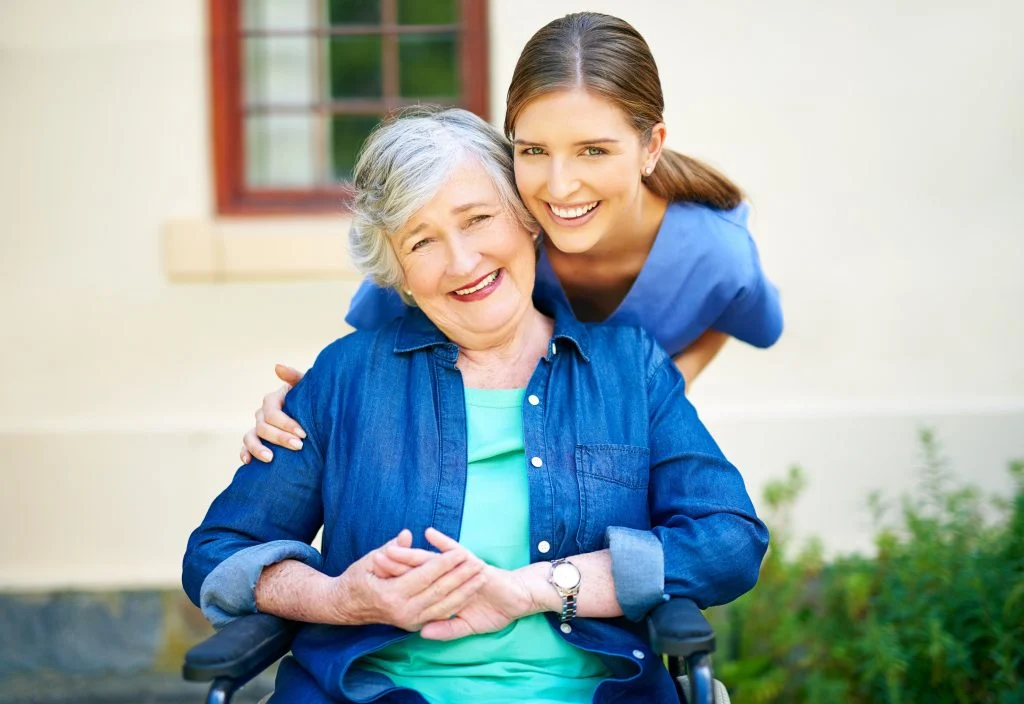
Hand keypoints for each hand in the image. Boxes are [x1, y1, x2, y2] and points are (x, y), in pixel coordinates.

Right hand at [241, 364, 304, 463]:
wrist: (312, 416)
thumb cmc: (310, 400)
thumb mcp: (306, 387)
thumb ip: (294, 376)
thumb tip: (276, 366)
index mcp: (273, 400)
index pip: (273, 412)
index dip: (286, 423)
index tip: (303, 434)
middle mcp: (262, 414)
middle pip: (263, 426)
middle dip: (280, 438)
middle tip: (298, 446)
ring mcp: (257, 427)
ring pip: (250, 437)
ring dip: (258, 448)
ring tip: (270, 458)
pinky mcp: (256, 441)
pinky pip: (245, 447)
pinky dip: (244, 453)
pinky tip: (249, 462)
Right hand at [331, 529, 487, 631]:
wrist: (345, 607)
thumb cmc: (357, 579)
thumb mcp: (370, 560)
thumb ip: (392, 548)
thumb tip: (408, 534)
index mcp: (391, 594)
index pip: (425, 576)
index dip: (445, 564)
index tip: (462, 552)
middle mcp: (402, 611)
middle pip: (439, 592)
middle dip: (462, 577)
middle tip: (479, 562)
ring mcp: (409, 621)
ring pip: (444, 606)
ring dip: (465, 591)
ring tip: (482, 576)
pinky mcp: (413, 625)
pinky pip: (440, 614)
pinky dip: (457, 603)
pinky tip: (470, 592)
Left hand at [374, 528, 538, 640]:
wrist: (519, 599)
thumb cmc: (494, 610)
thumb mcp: (467, 625)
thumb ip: (447, 628)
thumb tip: (423, 632)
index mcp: (443, 592)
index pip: (416, 588)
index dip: (397, 585)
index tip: (373, 584)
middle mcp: (447, 577)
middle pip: (416, 571)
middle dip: (395, 567)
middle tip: (371, 561)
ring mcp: (458, 568)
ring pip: (430, 560)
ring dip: (410, 554)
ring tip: (390, 548)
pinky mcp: (472, 561)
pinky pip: (454, 550)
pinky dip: (442, 542)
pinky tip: (428, 533)